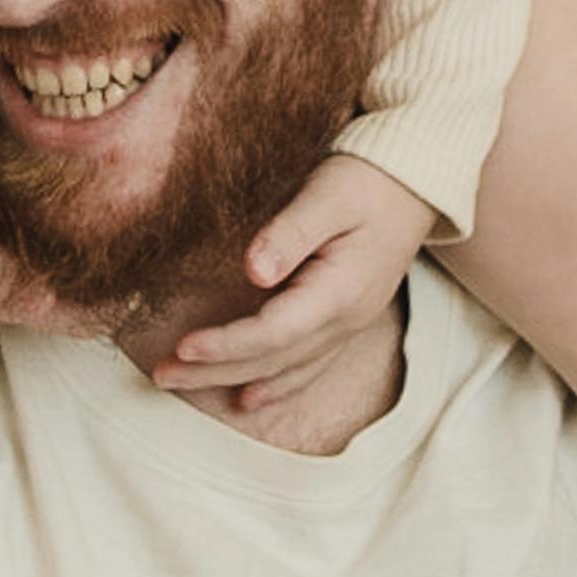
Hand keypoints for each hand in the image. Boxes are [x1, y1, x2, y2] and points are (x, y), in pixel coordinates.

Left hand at [154, 154, 434, 414]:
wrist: (415, 181)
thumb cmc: (367, 179)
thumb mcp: (327, 194)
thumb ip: (290, 233)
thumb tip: (254, 271)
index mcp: (340, 293)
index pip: (274, 332)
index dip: (227, 344)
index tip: (183, 346)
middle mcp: (346, 320)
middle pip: (272, 359)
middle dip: (213, 370)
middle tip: (161, 376)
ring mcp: (349, 324)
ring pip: (285, 368)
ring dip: (232, 379)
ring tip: (181, 383)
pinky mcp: (345, 319)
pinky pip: (306, 365)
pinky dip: (275, 385)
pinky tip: (247, 397)